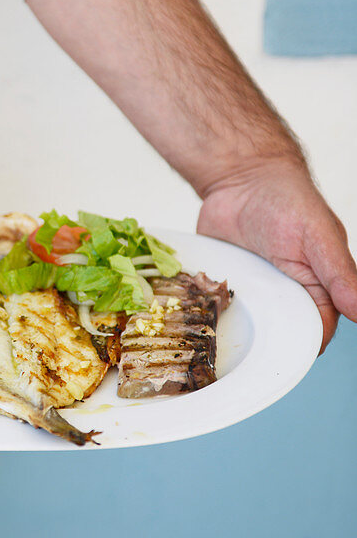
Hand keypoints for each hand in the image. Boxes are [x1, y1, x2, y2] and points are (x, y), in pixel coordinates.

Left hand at [197, 158, 356, 351]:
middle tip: (249, 355)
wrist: (240, 177)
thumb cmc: (288, 200)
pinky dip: (212, 312)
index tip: (285, 360)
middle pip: (282, 334)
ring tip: (217, 344)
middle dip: (268, 344)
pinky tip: (199, 321)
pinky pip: (220, 307)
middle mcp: (289, 293)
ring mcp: (257, 290)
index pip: (318, 330)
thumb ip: (339, 274)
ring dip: (240, 332)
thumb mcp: (318, 236)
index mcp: (320, 287)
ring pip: (252, 325)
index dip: (305, 346)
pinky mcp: (228, 283)